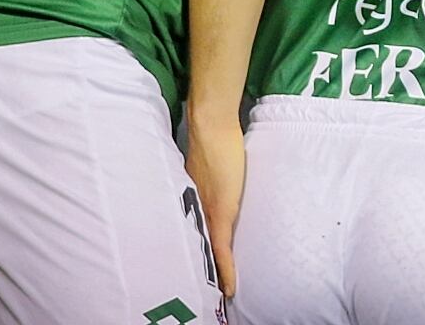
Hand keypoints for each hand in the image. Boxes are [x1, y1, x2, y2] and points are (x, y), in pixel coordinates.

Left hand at [185, 108, 245, 298]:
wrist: (211, 127)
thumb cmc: (215, 139)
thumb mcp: (211, 165)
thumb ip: (211, 175)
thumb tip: (216, 175)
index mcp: (195, 202)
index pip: (195, 235)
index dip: (195, 255)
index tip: (194, 273)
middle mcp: (198, 211)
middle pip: (197, 248)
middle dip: (199, 271)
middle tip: (202, 294)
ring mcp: (208, 214)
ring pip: (208, 253)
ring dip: (212, 275)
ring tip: (217, 297)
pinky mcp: (221, 214)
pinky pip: (222, 250)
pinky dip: (226, 270)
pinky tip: (230, 288)